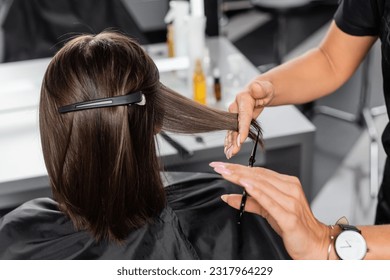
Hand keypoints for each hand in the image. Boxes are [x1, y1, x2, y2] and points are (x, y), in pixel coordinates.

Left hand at [209, 161, 329, 259]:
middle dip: (235, 170)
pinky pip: (270, 202)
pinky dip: (256, 192)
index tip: (222, 165)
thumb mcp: (268, 211)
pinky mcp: (290, 217)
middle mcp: (290, 189)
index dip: (239, 167)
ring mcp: (291, 202)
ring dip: (241, 178)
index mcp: (287, 184)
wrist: (315, 245)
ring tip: (225, 173)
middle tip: (218, 166)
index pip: (259, 172)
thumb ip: (250, 202)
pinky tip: (245, 185)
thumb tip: (228, 196)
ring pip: (262, 185)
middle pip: (258, 176)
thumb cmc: (293, 226)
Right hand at [224, 80, 273, 158]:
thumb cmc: (264, 90)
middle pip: (234, 126)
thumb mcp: (266, 88)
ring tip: (229, 154)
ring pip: (232, 131)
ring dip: (230, 143)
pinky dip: (230, 142)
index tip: (241, 140)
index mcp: (242, 99)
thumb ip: (260, 88)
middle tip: (233, 152)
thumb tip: (255, 88)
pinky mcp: (235, 121)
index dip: (242, 129)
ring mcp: (234, 115)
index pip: (243, 117)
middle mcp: (235, 107)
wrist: (260, 91)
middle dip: (234, 140)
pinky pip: (232, 132)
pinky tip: (228, 150)